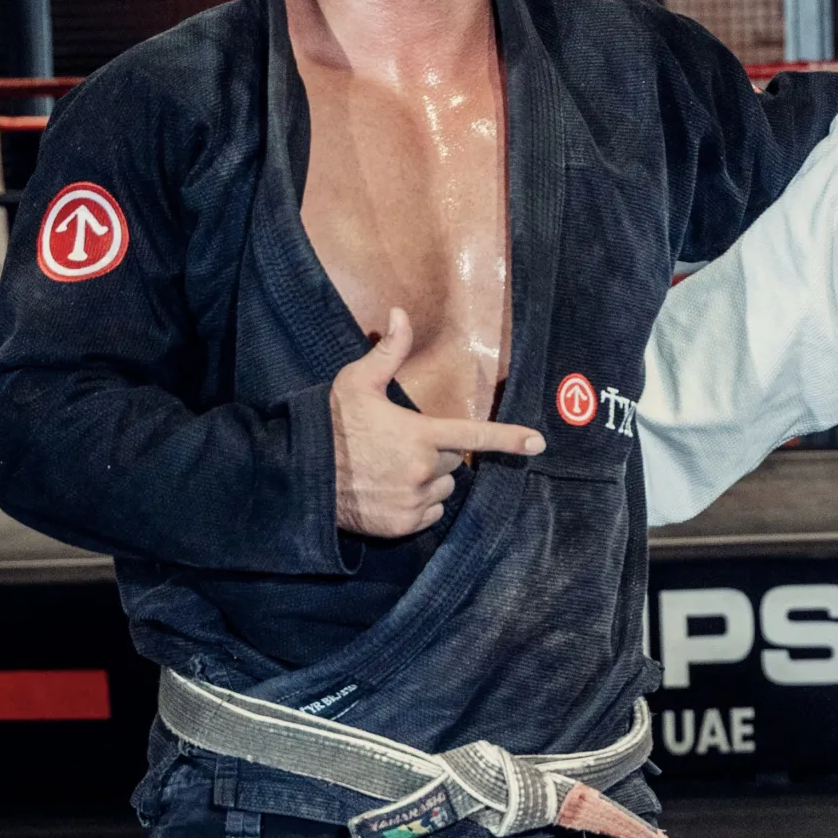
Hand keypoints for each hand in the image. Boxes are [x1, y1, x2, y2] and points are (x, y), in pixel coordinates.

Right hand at [329, 309, 544, 537]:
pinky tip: (392, 492)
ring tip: (393, 470)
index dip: (509, 438)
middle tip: (401, 446)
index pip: (474, 435)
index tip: (538, 443)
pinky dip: (418, 506)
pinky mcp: (402, 525)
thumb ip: (388, 352)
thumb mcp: (357, 382)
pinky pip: (429, 515)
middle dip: (436, 453)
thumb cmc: (330, 425)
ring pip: (442, 490)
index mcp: (420, 434)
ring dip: (428, 481)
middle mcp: (422, 470)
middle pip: (453, 462)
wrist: (300, 476)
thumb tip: (400, 312)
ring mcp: (413, 500)